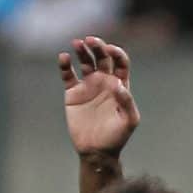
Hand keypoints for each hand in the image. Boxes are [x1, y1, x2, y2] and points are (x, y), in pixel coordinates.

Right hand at [58, 35, 138, 158]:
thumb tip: (119, 85)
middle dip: (97, 45)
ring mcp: (88, 85)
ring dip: (81, 50)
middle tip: (90, 40)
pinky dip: (65, 64)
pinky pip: (68, 74)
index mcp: (120, 85)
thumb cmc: (116, 137)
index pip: (120, 61)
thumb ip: (127, 102)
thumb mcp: (129, 121)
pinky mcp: (73, 92)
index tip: (109, 50)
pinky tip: (64, 57)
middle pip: (101, 56)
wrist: (96, 151)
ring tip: (77, 43)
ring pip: (85, 61)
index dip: (116, 52)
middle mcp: (104, 81)